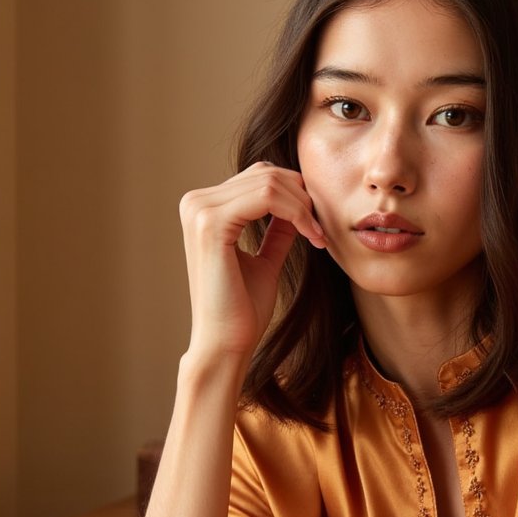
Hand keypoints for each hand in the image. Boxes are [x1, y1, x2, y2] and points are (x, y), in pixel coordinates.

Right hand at [179, 162, 325, 367]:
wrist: (227, 343)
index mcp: (204, 209)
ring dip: (304, 208)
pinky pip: (267, 197)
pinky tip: (312, 237)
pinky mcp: (211, 223)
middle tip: (322, 231)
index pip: (259, 177)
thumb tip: (298, 205)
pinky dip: (297, 213)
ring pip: (270, 182)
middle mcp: (196, 202)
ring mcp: (199, 210)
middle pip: (266, 174)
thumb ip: (277, 231)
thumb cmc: (242, 309)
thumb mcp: (265, 261)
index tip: (318, 227)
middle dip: (303, 198)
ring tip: (318, 237)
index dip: (296, 195)